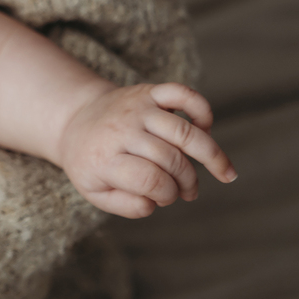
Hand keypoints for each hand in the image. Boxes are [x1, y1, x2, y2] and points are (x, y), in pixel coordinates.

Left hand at [57, 83, 236, 217]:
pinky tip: (206, 128)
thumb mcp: (95, 192)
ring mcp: (136, 108)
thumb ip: (125, 206)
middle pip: (170, 158)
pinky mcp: (147, 93)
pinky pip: (182, 93)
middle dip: (188, 181)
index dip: (167, 194)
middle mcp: (120, 130)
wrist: (74, 121)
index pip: (149, 180)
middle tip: (189, 192)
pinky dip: (202, 109)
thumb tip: (154, 204)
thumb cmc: (90, 162)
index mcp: (104, 158)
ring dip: (211, 155)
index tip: (166, 199)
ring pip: (184, 131)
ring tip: (224, 173)